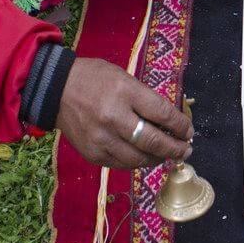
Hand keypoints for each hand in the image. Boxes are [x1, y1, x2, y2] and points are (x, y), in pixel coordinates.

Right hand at [56, 58, 193, 169]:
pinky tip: (145, 157)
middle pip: (153, 141)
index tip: (188, 130)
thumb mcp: (124, 78)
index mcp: (125, 93)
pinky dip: (137, 162)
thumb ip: (146, 98)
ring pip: (139, 158)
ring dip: (158, 158)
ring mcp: (101, 138)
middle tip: (186, 149)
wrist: (54, 90)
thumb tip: (171, 120)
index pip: (162, 114)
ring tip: (167, 154)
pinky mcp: (92, 153)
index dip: (181, 125)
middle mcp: (113, 118)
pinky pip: (121, 164)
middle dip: (175, 148)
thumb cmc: (95, 79)